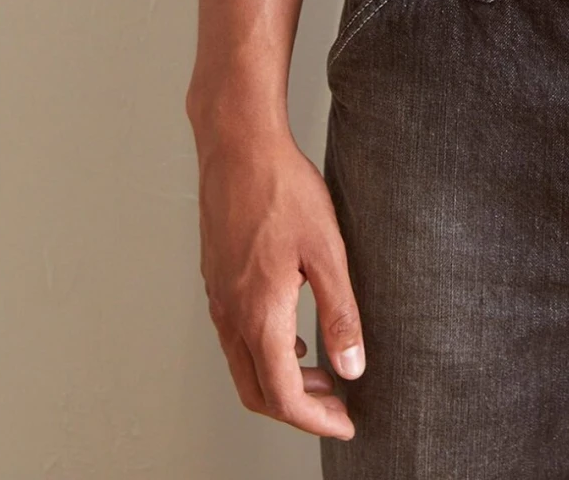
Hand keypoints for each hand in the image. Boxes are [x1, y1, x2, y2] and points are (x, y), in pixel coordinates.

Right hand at [195, 122, 364, 438]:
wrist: (238, 145)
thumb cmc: (283, 189)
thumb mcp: (327, 251)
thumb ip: (340, 313)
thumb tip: (353, 367)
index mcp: (259, 314)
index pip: (283, 395)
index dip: (317, 420)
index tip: (347, 423)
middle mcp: (231, 314)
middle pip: (257, 391)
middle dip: (297, 409)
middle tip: (337, 405)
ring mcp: (218, 297)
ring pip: (243, 365)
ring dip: (280, 381)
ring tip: (322, 373)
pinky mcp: (216, 278)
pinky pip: (235, 336)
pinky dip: (264, 352)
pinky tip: (293, 335)